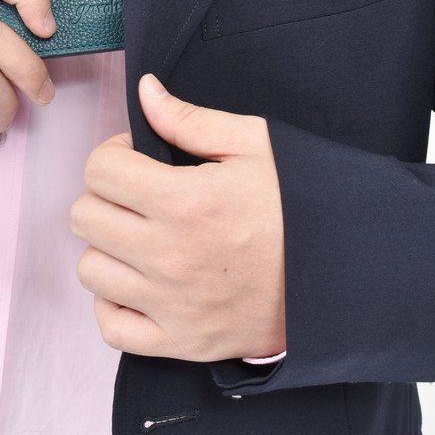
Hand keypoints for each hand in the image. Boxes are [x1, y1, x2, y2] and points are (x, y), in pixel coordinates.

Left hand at [72, 74, 284, 361]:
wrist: (349, 277)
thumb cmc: (303, 207)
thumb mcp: (256, 146)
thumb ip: (189, 119)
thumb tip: (144, 91)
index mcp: (186, 201)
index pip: (99, 169)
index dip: (114, 155)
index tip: (138, 160)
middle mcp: (170, 256)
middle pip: (85, 216)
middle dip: (107, 197)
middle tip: (139, 198)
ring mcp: (173, 304)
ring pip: (89, 269)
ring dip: (108, 249)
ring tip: (142, 239)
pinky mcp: (181, 342)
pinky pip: (110, 326)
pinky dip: (115, 304)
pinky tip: (139, 283)